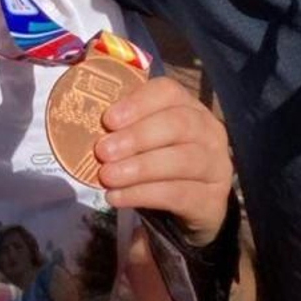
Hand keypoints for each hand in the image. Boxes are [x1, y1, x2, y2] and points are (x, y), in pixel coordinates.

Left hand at [95, 75, 232, 246]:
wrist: (192, 207)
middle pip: (179, 124)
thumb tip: (85, 126)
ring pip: (182, 160)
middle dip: (137, 136)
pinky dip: (144, 194)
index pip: (169, 92)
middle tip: (103, 151)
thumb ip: (124, 131)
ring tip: (107, 176)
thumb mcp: (146, 142)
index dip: (138, 103)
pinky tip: (117, 197)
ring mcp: (216, 166)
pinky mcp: (212, 199)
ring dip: (140, 167)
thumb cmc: (161, 165)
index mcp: (190, 108)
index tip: (108, 119)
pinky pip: (178, 194)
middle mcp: (209, 132)